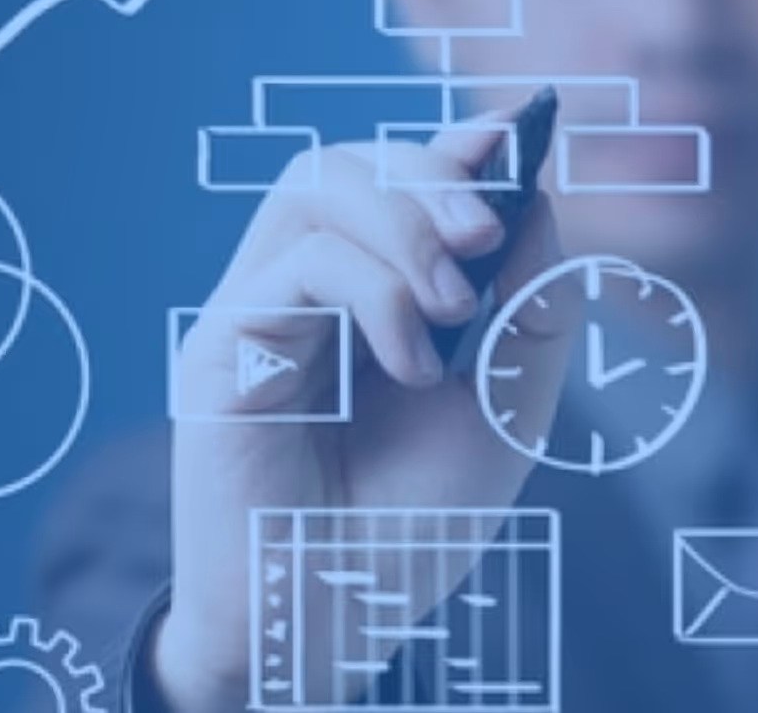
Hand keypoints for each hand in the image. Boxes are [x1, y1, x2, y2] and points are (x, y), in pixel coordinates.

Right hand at [151, 115, 575, 711]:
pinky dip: (374, 295)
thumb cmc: (414, 526)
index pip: (398, 179)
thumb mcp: (508, 407)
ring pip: (314, 187)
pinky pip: (297, 265)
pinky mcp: (220, 348)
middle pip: (349, 163)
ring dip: (403, 225)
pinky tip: (412, 366)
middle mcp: (303, 289)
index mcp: (368, 293)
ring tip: (458, 303)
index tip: (517, 131)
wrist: (338, 627)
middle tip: (488, 232)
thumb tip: (537, 198)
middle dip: (431, 176)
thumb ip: (531, 308)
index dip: (456, 146)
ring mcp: (256, 312)